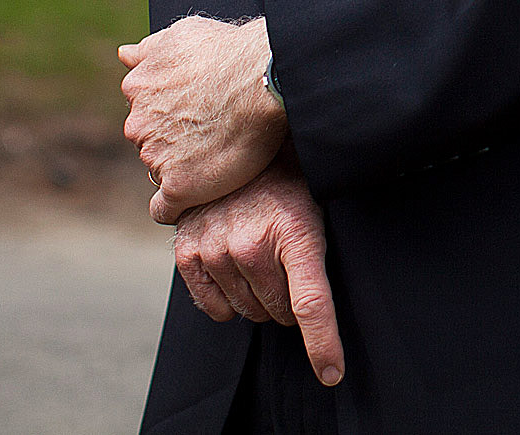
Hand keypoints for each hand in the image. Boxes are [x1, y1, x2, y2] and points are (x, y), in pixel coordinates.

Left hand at [120, 14, 287, 224]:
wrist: (263, 79)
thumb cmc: (231, 51)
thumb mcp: (182, 33)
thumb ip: (149, 48)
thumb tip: (124, 54)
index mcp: (138, 88)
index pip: (144, 114)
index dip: (170, 117)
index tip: (195, 117)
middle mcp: (138, 124)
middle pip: (150, 143)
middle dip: (173, 142)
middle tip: (210, 136)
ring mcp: (156, 157)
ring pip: (160, 172)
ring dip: (182, 169)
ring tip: (218, 159)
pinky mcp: (179, 187)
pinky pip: (165, 209)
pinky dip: (177, 207)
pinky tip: (196, 199)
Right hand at [173, 154, 344, 387]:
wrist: (240, 148)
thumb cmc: (291, 186)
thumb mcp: (318, 212)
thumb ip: (320, 261)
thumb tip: (326, 311)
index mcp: (296, 233)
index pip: (312, 303)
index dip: (323, 344)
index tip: (332, 373)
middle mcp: (253, 244)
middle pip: (278, 313)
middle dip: (286, 300)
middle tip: (286, 264)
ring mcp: (216, 248)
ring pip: (247, 311)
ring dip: (258, 296)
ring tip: (261, 257)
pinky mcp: (187, 252)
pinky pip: (213, 308)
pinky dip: (227, 300)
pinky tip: (234, 269)